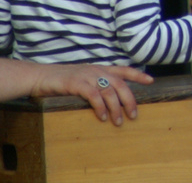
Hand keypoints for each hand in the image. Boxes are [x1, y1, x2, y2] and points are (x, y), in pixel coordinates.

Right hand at [35, 64, 151, 124]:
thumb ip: (96, 85)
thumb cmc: (62, 80)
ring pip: (109, 91)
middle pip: (121, 84)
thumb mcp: (84, 79)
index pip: (124, 70)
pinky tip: (102, 117)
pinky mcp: (76, 84)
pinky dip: (100, 107)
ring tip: (119, 121)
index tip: (151, 80)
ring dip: (116, 108)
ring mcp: (87, 76)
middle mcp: (97, 70)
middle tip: (134, 115)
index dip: (138, 75)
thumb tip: (110, 99)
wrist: (41, 76)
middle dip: (129, 100)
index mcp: (100, 69)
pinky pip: (94, 96)